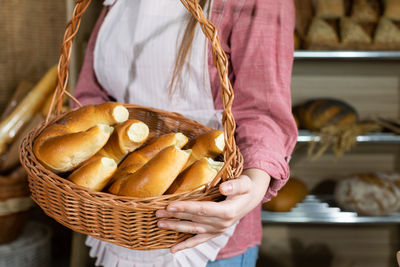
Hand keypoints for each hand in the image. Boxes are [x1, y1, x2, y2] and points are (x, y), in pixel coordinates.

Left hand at [155, 168, 269, 252]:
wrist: (250, 198)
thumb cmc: (245, 188)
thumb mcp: (244, 183)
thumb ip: (235, 185)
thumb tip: (224, 188)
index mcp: (228, 211)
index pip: (202, 209)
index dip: (186, 207)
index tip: (170, 206)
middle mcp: (222, 224)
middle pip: (194, 219)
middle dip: (175, 216)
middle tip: (158, 213)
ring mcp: (217, 230)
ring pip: (193, 229)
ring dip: (175, 227)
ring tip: (160, 224)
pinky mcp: (214, 233)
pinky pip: (198, 240)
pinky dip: (186, 245)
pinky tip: (173, 249)